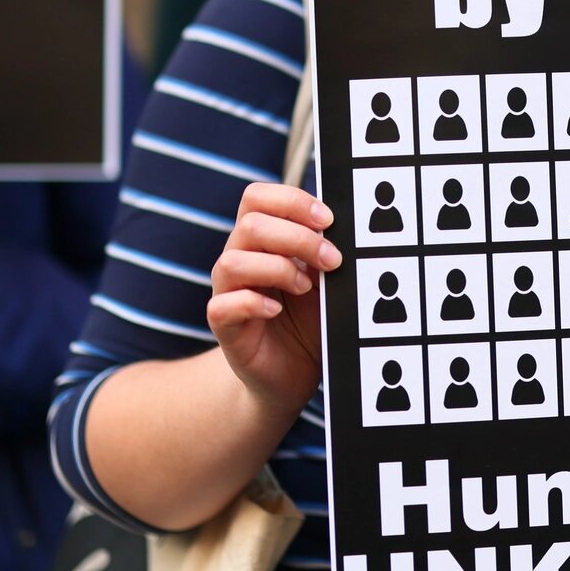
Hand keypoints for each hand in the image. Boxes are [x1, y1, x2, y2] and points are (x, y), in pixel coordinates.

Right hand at [206, 184, 339, 414]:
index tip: (328, 220)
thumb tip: (346, 227)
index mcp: (261, 239)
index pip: (257, 198)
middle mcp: (239, 258)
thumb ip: (325, 252)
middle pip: (250, 224)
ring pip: (232, 262)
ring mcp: (227, 291)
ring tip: (305, 287)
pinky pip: (223, 305)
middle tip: (332, 261)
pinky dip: (253, 303)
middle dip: (298, 238)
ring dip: (277, 269)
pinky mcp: (223, 325)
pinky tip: (276, 311)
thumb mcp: (325, 281)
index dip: (291, 200)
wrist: (290, 372)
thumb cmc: (308, 320)